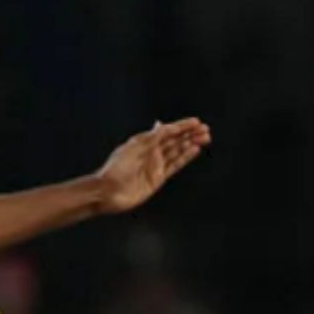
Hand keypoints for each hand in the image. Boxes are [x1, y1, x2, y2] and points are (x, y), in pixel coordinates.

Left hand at [95, 118, 211, 213]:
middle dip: (190, 134)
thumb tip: (161, 123)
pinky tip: (194, 150)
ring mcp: (155, 165)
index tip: (196, 122)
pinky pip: (174, 166)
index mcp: (143, 142)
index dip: (181, 126)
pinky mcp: (157, 178)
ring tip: (205, 137)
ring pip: (177, 151)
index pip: (166, 131)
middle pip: (174, 140)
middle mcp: (151, 152)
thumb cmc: (116, 168)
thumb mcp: (135, 148)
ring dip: (190, 144)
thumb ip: (151, 137)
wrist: (108, 192)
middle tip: (205, 129)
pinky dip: (185, 158)